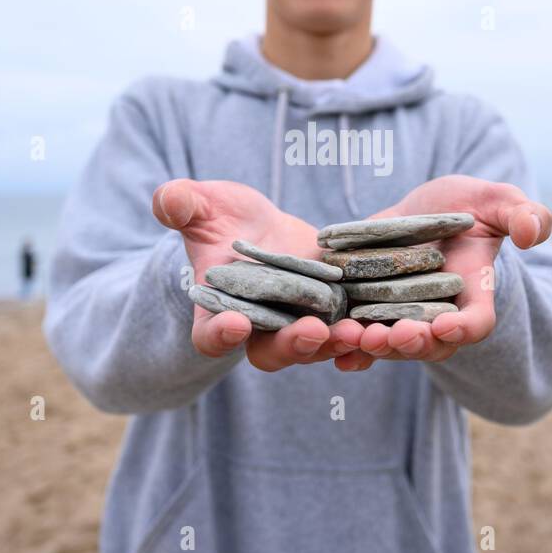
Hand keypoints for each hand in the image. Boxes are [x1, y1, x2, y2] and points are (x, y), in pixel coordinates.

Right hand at [153, 179, 366, 370]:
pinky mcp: (331, 314)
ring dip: (335, 344)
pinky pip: (348, 333)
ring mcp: (296, 325)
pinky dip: (364, 335)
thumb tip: (167, 200)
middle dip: (292, 345)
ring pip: (315, 347)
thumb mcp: (202, 206)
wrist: (260, 228)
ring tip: (355, 332)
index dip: (220, 335)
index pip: (211, 335)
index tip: (234, 323)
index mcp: (217, 310)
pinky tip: (384, 325)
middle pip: (271, 352)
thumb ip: (182, 205)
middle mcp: (258, 329)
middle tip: (311, 332)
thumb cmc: (221, 218)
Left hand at [334, 175, 551, 364]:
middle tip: (392, 335)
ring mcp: (404, 316)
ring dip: (373, 346)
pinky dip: (348, 348)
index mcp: (475, 295)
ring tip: (357, 337)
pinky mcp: (371, 309)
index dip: (463, 328)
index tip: (446, 324)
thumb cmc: (471, 206)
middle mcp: (439, 315)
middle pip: (429, 344)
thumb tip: (532, 233)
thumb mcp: (500, 201)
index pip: (476, 322)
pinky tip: (335, 348)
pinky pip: (361, 338)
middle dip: (410, 343)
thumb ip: (524, 215)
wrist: (426, 211)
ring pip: (391, 344)